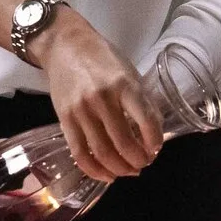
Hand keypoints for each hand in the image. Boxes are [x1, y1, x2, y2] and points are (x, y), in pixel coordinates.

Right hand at [33, 9, 161, 181]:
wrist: (65, 45)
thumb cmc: (102, 58)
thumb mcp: (129, 72)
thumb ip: (142, 101)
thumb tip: (155, 133)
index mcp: (124, 85)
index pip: (146, 121)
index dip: (155, 141)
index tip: (156, 149)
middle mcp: (103, 99)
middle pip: (124, 143)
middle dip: (138, 160)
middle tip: (143, 163)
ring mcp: (81, 110)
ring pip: (103, 153)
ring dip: (119, 169)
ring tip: (128, 171)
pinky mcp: (64, 119)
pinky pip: (80, 153)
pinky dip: (95, 170)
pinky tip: (107, 174)